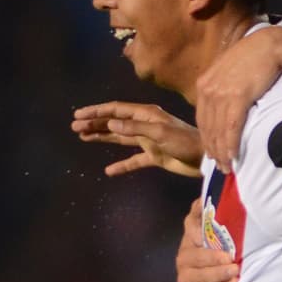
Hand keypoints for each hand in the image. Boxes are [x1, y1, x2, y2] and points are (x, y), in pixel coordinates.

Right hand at [71, 100, 202, 176]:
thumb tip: (110, 122)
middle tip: (74, 127)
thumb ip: (135, 127)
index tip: (78, 115)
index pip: (116, 110)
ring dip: (102, 137)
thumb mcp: (160, 132)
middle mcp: (145, 124)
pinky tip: (109, 171)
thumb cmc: (186, 141)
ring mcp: (148, 140)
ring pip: (120, 138)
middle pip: (114, 122)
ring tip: (83, 138)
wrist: (206, 159)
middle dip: (94, 123)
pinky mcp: (154, 156)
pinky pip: (133, 160)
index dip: (96, 111)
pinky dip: (121, 165)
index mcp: (146, 114)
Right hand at [176, 201, 237, 281]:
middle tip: (236, 268)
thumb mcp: (203, 223)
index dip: (211, 256)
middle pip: (198, 275)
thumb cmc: (209, 242)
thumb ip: (201, 212)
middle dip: (218, 272)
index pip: (196, 255)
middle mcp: (184, 270)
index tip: (227, 255)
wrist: (211, 264)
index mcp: (186, 251)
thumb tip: (203, 199)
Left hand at [196, 26, 281, 168]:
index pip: (202, 118)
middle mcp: (209, 89)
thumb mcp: (234, 75)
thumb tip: (233, 112)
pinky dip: (231, 143)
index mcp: (206, 84)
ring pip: (218, 130)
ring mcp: (221, 92)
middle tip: (221, 167)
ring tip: (228, 167)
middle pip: (207, 127)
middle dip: (213, 150)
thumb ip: (228, 91)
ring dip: (222, 151)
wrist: (270, 44)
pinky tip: (233, 156)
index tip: (213, 154)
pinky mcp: (237, 95)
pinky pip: (231, 126)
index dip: (207, 139)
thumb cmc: (257, 58)